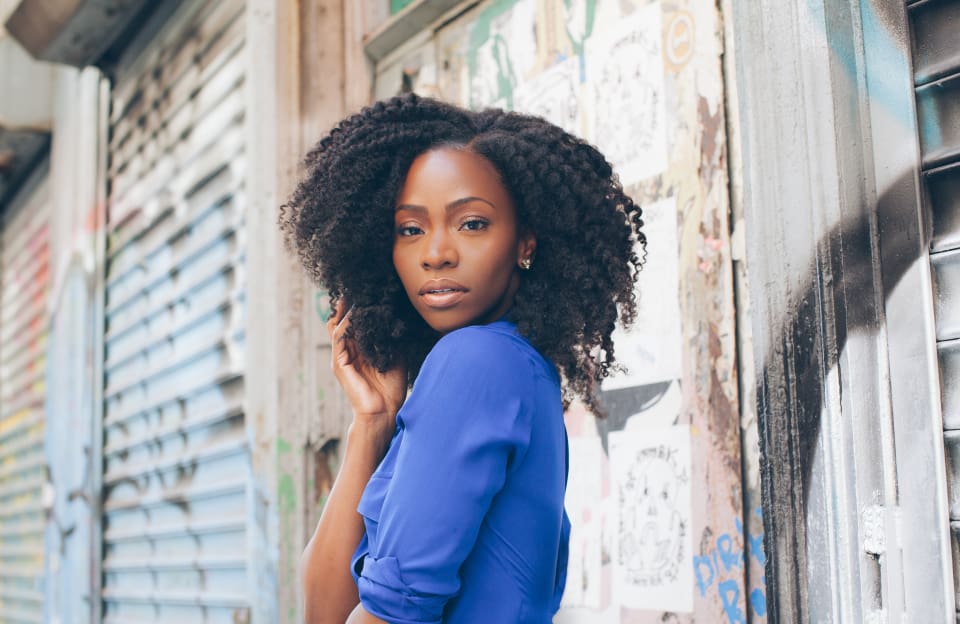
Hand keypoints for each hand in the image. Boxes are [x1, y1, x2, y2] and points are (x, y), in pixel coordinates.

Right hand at [328, 300, 406, 423]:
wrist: (385, 412)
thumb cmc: (391, 388)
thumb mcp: (395, 356)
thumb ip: (390, 338)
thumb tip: (395, 317)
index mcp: (359, 350)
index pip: (354, 323)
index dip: (358, 307)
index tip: (367, 290)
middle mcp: (347, 352)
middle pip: (342, 321)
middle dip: (347, 303)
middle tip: (354, 285)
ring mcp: (341, 358)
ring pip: (338, 326)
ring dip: (345, 310)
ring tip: (352, 293)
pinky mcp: (340, 364)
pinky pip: (340, 338)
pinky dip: (346, 324)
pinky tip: (355, 313)